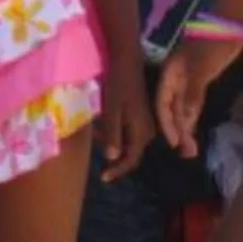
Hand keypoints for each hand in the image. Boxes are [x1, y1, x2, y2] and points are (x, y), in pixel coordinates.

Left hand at [97, 66, 155, 180]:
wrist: (128, 64)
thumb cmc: (118, 86)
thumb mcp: (111, 112)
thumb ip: (112, 135)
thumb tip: (111, 158)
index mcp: (141, 131)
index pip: (131, 160)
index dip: (118, 171)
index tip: (103, 177)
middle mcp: (147, 131)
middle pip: (132, 154)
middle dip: (114, 159)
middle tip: (97, 162)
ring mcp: (146, 123)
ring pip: (129, 143)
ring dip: (113, 144)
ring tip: (94, 137)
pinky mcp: (141, 116)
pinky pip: (129, 133)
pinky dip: (115, 134)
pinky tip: (101, 126)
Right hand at [154, 31, 242, 156]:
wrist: (230, 25)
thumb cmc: (212, 44)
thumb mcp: (201, 70)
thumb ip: (192, 95)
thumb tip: (185, 121)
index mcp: (170, 74)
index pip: (162, 104)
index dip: (167, 124)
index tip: (174, 142)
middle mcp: (176, 79)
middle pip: (173, 109)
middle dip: (178, 131)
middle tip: (187, 153)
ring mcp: (189, 80)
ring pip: (184, 108)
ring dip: (187, 127)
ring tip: (192, 149)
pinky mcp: (202, 80)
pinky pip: (194, 103)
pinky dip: (194, 116)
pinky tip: (195, 130)